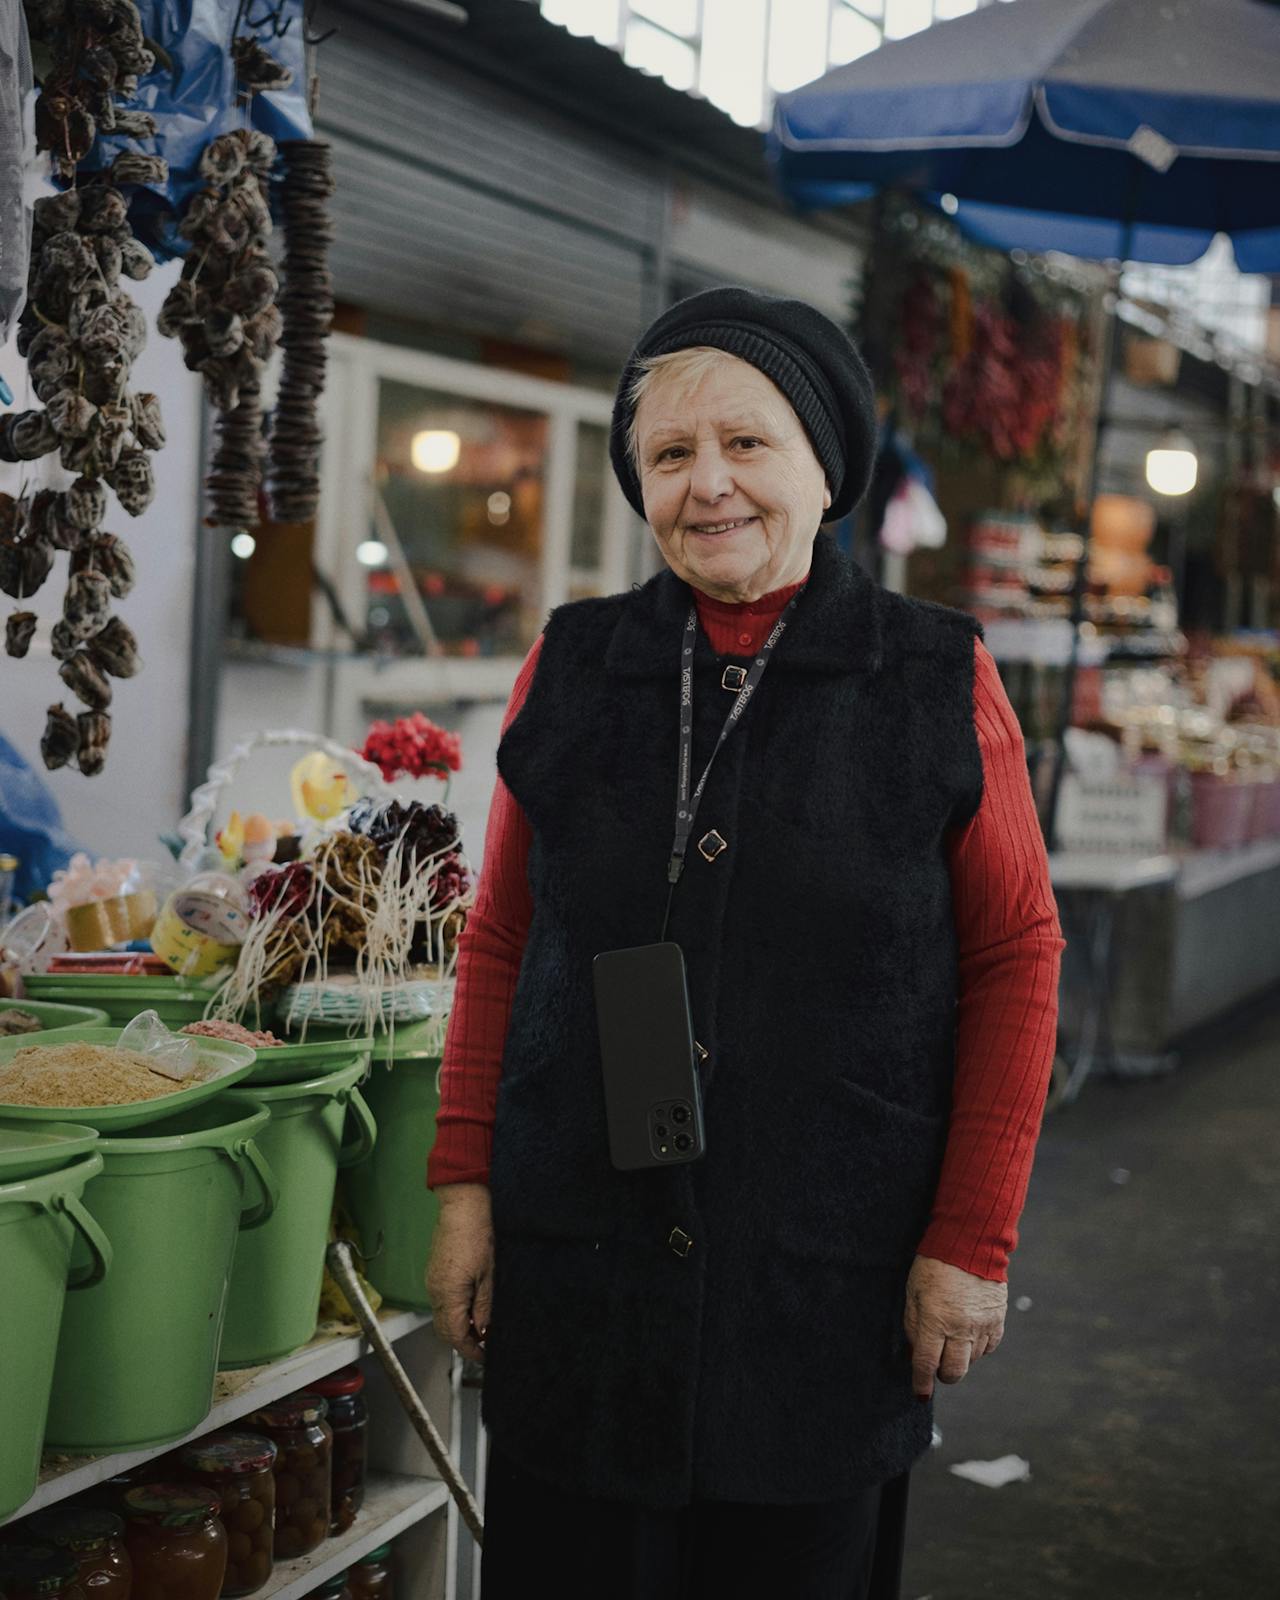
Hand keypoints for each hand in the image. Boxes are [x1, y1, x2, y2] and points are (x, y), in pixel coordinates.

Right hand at [426, 1182, 493, 1363]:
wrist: (464, 1203)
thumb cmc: (479, 1233)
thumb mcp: (489, 1275)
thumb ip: (484, 1307)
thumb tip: (483, 1331)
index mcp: (448, 1293)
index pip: (453, 1335)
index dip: (469, 1349)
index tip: (484, 1355)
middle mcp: (435, 1289)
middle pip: (443, 1329)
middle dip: (462, 1340)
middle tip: (484, 1343)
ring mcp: (432, 1279)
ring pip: (442, 1315)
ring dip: (459, 1324)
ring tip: (482, 1322)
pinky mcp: (435, 1270)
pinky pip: (441, 1299)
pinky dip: (455, 1309)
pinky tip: (472, 1303)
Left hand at [903, 1254, 1006, 1399]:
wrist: (969, 1244)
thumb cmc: (934, 1265)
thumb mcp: (913, 1293)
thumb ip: (914, 1326)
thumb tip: (916, 1353)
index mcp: (935, 1320)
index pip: (927, 1364)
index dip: (922, 1382)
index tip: (920, 1392)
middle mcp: (960, 1327)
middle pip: (954, 1372)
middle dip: (942, 1375)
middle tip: (937, 1366)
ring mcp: (982, 1325)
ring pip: (971, 1361)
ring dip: (960, 1357)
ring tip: (952, 1338)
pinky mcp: (997, 1320)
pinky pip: (989, 1347)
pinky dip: (978, 1347)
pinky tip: (969, 1333)